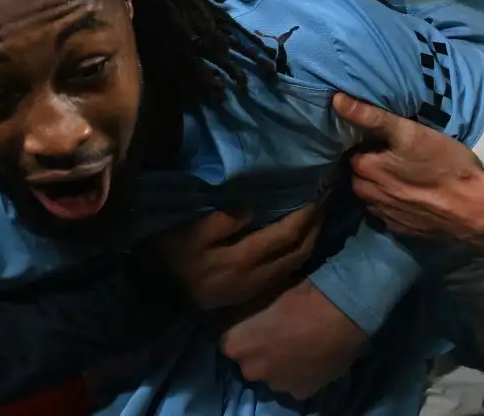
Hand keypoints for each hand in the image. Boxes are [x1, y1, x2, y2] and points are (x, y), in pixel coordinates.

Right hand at [154, 203, 319, 309]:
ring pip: (294, 264)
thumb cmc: (171, 253)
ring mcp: (255, 288)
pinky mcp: (251, 292)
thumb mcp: (188, 231)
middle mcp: (255, 278)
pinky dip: (298, 253)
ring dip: (310, 239)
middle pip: (297, 252)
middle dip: (315, 225)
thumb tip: (254, 207)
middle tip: (324, 198)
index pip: (285, 235)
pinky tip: (299, 239)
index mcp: (241, 261)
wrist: (158, 290)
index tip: (318, 190)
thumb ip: (221, 220)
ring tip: (317, 216)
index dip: (305, 213)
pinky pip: (285, 272)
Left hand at [220, 279, 366, 399]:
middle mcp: (252, 370)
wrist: (341, 315)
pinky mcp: (302, 392)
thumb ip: (255, 317)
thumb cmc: (301, 298)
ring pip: (273, 376)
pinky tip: (314, 358)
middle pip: (249, 363)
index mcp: (238, 345)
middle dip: (259, 354)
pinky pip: (295, 384)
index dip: (241, 334)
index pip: (228, 343)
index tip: (252, 326)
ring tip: (299, 348)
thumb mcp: (268, 298)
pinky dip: (301, 375)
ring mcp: (278, 385)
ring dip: (280, 366)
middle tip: (277, 337)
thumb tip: (253, 317)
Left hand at [333, 94, 483, 244]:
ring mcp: (387, 216)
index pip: (351, 153)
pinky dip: (391, 205)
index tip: (376, 138)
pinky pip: (387, 215)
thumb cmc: (444, 166)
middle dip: (367, 167)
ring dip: (377, 187)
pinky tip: (408, 197)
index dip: (362, 144)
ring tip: (396, 175)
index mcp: (367, 170)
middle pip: (358, 177)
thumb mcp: (410, 133)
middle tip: (388, 155)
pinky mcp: (403, 231)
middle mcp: (370, 196)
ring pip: (370, 197)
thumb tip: (336, 100)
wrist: (474, 210)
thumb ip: (372, 117)